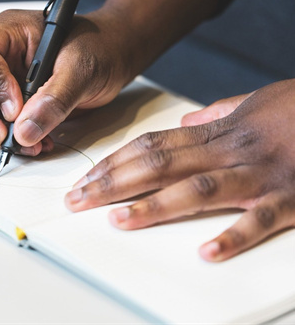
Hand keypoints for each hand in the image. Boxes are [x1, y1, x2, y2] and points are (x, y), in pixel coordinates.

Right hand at [0, 9, 130, 155]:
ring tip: (27, 145)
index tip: (16, 109)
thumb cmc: (99, 48)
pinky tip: (33, 144)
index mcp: (8, 32)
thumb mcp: (82, 69)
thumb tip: (25, 131)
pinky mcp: (7, 101)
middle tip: (1, 137)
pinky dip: (7, 139)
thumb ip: (54, 99)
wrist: (113, 59)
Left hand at [65, 79, 294, 261]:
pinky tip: (206, 252)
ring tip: (119, 219)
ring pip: (197, 190)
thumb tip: (187, 122)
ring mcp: (259, 176)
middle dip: (115, 183)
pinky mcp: (291, 199)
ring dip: (155, 206)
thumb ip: (216, 114)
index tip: (87, 178)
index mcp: (218, 132)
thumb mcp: (254, 101)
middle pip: (160, 166)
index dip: (115, 162)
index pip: (153, 146)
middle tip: (79, 200)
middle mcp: (230, 152)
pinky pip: (259, 220)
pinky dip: (233, 236)